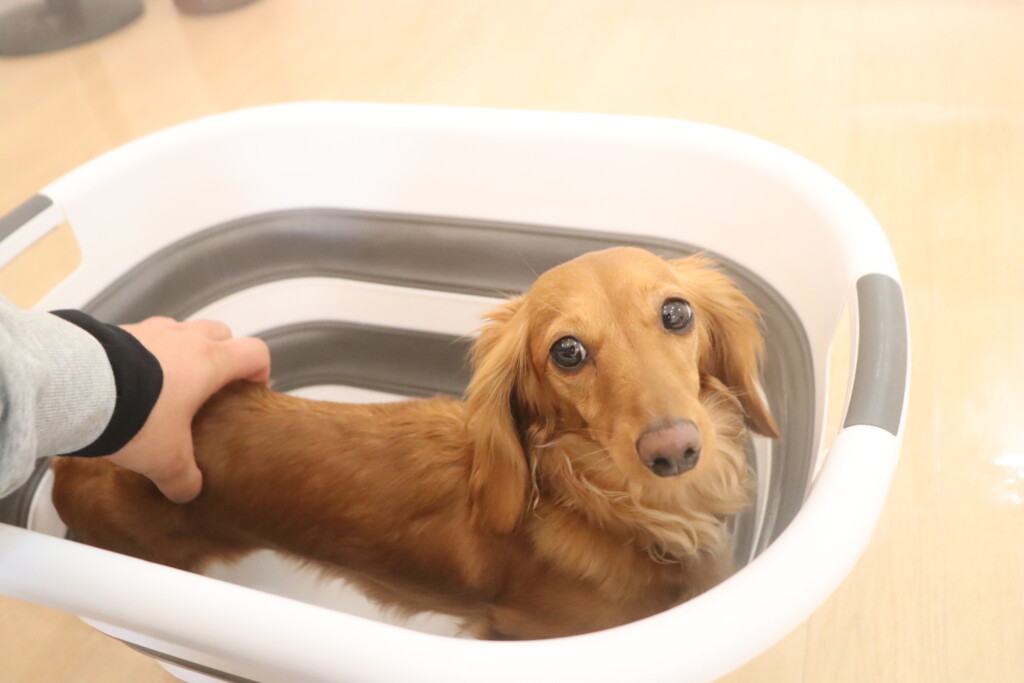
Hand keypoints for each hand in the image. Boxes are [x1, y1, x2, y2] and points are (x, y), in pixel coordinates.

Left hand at [106, 317, 270, 502]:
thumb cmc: (133, 413)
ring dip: (183, 350)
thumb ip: (183, 477)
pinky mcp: (119, 330)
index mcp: (210, 362)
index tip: (251, 389)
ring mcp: (152, 330)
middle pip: (221, 332)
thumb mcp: (165, 459)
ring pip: (182, 330)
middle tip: (212, 385)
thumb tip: (188, 491)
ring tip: (168, 382)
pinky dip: (146, 352)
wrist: (78, 388)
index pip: (255, 352)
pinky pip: (144, 335)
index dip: (259, 370)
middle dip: (223, 354)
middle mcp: (185, 339)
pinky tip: (131, 381)